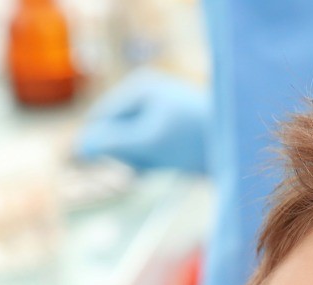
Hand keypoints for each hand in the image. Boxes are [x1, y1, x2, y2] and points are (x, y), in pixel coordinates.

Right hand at [76, 69, 210, 173]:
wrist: (237, 147)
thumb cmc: (193, 141)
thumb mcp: (147, 142)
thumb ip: (111, 143)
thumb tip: (75, 147)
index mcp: (138, 87)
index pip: (100, 119)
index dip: (97, 146)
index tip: (104, 168)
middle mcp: (145, 96)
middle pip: (112, 133)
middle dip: (121, 155)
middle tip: (137, 169)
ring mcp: (155, 113)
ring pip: (127, 145)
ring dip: (134, 162)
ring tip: (153, 167)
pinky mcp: (166, 132)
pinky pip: (143, 152)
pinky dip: (146, 164)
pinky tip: (157, 169)